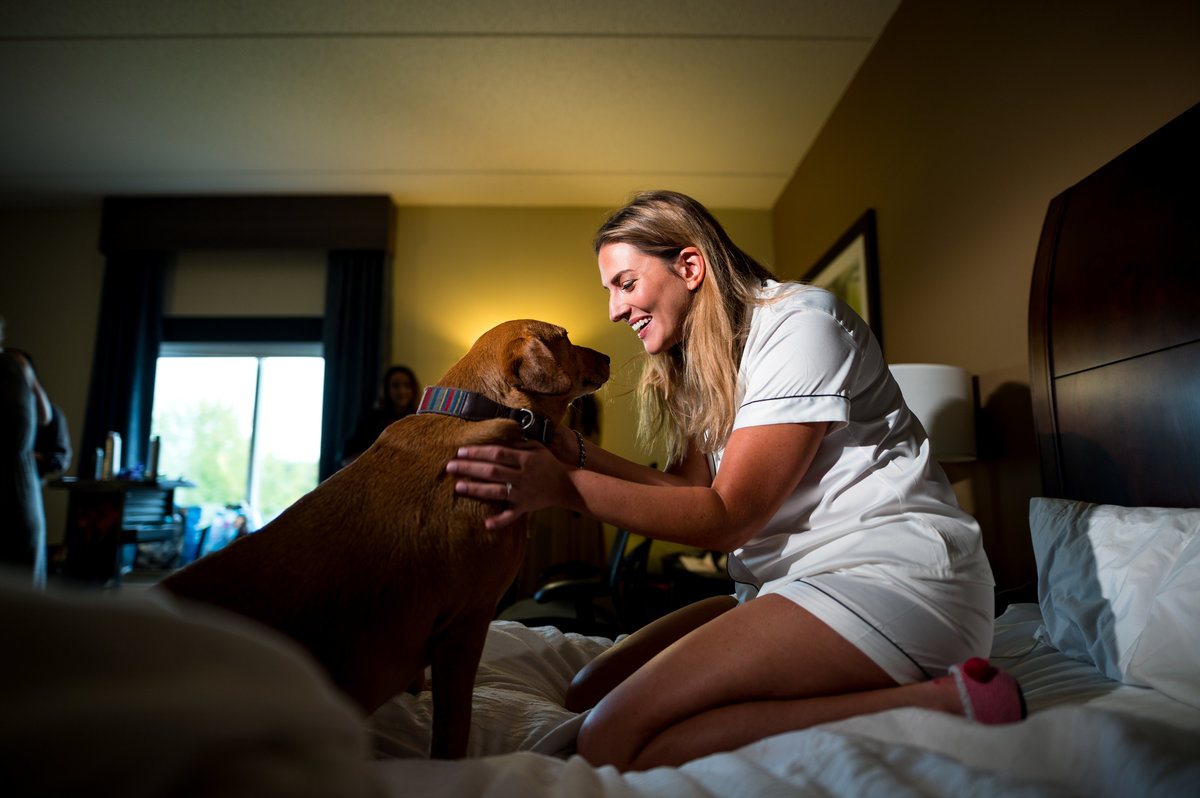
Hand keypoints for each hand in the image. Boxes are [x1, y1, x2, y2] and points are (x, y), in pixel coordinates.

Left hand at [446, 441, 573, 528]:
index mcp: (524, 459)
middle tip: (449, 466)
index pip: (496, 453)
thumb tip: (495, 437)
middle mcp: (522, 476)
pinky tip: (485, 524)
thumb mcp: (535, 447)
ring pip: (496, 491)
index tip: (460, 451)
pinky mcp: (525, 507)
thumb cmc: (547, 463)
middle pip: (492, 471)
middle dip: (469, 468)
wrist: (566, 485)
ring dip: (476, 489)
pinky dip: (499, 521)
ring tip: (457, 486)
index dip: (477, 452)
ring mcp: (523, 493)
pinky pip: (511, 516)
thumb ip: (517, 443)